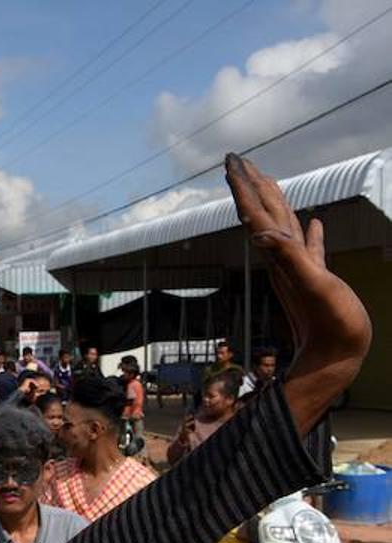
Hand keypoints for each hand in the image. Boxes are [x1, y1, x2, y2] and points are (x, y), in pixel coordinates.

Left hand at [224, 154, 369, 433]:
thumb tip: (261, 233)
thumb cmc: (330, 324)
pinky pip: (309, 247)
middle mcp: (283, 259)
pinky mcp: (316, 278)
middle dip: (250, 186)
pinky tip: (313, 222)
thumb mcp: (313, 286)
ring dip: (273, 202)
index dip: (244, 186)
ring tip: (267, 181)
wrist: (335, 359)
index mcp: (280, 255)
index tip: (231, 162)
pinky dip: (308, 231)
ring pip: (283, 226)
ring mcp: (299, 268)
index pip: (256, 213)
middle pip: (262, 214)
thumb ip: (290, 259)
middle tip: (238, 160)